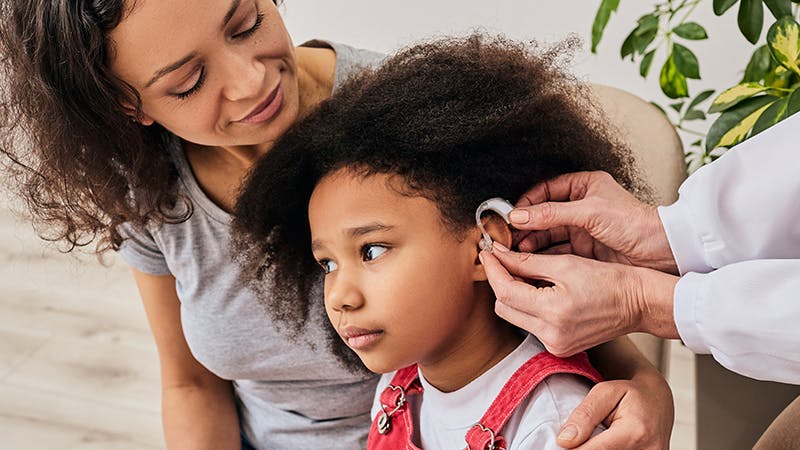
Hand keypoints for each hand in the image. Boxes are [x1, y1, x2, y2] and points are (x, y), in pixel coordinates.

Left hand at [480, 244, 678, 356]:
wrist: (638, 303)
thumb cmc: (609, 280)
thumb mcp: (566, 264)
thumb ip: (527, 262)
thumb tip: (498, 255)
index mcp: (553, 312)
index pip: (505, 291)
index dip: (493, 269)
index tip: (488, 252)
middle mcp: (551, 335)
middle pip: (504, 307)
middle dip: (500, 282)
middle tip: (501, 259)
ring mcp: (555, 345)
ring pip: (515, 317)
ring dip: (512, 294)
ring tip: (520, 272)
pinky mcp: (559, 348)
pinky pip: (531, 326)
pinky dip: (527, 307)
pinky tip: (535, 290)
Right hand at [511, 171, 677, 273]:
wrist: (661, 251)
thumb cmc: (634, 223)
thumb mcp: (588, 212)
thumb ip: (551, 214)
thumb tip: (519, 215)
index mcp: (584, 186)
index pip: (546, 190)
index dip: (527, 202)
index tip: (512, 215)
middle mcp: (581, 206)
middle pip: (544, 215)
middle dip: (526, 226)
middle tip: (510, 237)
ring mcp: (583, 229)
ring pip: (549, 235)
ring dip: (532, 242)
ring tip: (519, 251)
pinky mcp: (585, 251)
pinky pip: (558, 251)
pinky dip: (544, 256)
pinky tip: (532, 261)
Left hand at [557, 371, 673, 449]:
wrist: (658, 398)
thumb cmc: (630, 393)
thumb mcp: (604, 392)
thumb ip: (585, 415)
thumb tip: (565, 441)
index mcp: (635, 432)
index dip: (572, 449)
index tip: (561, 444)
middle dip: (585, 449)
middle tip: (577, 438)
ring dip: (598, 449)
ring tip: (595, 437)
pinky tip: (604, 443)